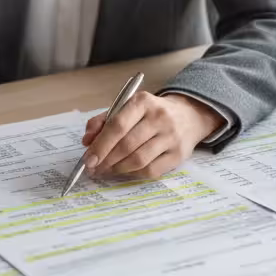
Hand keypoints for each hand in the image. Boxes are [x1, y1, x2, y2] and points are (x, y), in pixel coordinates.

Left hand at [81, 93, 223, 179]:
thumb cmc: (150, 113)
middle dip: (106, 160)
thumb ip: (104, 121)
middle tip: (94, 168)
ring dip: (118, 169)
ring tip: (107, 171)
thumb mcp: (128, 107)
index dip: (100, 145)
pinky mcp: (179, 154)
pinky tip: (125, 172)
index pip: (117, 125)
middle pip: (126, 145)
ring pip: (138, 160)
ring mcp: (171, 137)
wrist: (188, 115)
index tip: (88, 159)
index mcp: (142, 101)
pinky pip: (151, 171)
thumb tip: (87, 141)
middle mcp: (159, 117)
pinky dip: (133, 174)